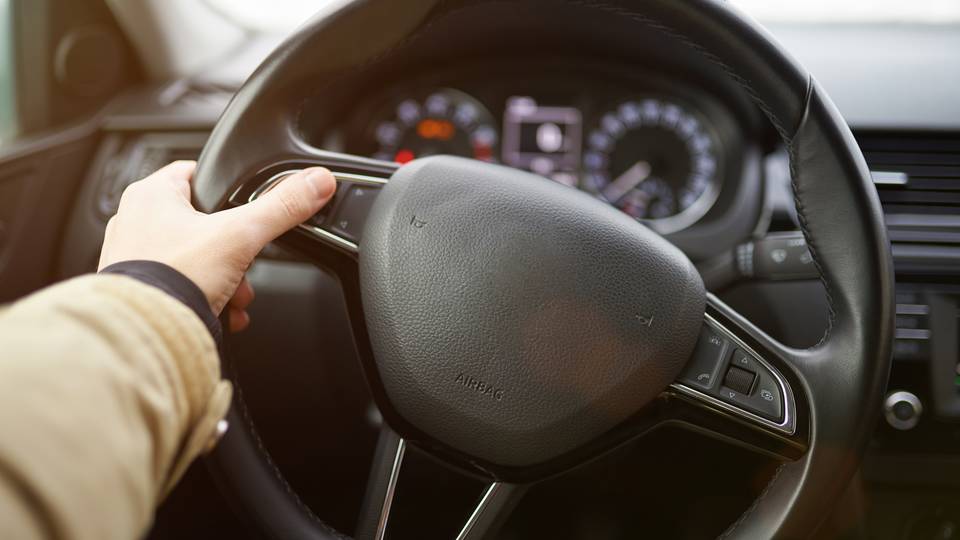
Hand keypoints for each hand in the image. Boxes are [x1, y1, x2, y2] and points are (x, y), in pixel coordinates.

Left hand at [98, 161, 335, 330]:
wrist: (147, 337)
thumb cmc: (173, 279)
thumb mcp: (241, 236)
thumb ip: (282, 206)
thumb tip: (316, 182)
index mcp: (151, 194)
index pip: (198, 173)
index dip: (229, 188)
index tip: (248, 206)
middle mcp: (134, 221)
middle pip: (204, 222)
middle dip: (234, 250)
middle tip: (246, 263)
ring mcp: (133, 257)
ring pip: (196, 258)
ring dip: (224, 278)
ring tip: (234, 295)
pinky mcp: (138, 289)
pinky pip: (182, 285)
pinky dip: (205, 297)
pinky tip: (220, 312)